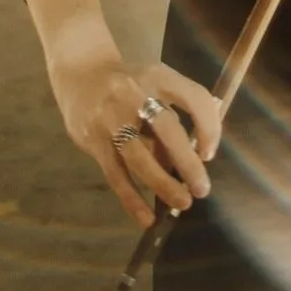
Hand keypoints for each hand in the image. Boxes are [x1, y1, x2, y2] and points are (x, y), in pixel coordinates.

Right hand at [46, 35, 221, 227]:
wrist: (80, 73)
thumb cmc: (130, 85)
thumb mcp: (155, 87)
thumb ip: (173, 118)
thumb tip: (192, 163)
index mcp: (159, 77)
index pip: (194, 98)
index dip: (209, 126)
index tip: (209, 153)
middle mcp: (134, 93)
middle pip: (167, 129)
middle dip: (187, 162)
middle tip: (202, 189)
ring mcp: (110, 117)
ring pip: (139, 157)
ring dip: (163, 183)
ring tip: (182, 202)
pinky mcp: (92, 139)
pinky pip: (115, 174)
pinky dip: (132, 198)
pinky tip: (146, 217)